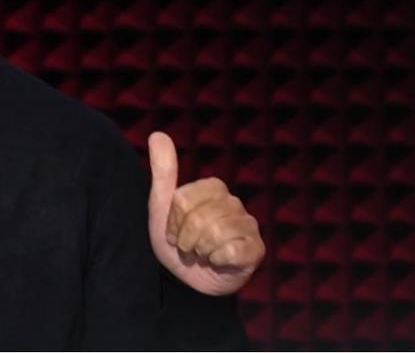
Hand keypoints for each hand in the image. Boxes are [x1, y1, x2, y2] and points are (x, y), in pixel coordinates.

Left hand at [147, 131, 264, 295]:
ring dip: (199, 250)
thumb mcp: (162, 206)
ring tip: (201, 254)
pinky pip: (231, 251)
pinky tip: (217, 262)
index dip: (172, 221)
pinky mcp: (256, 249)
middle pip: (198, 217)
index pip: (183, 199)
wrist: (188, 280)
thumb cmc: (176, 242)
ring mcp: (248, 226)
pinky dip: (216, 260)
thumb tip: (157, 133)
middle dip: (184, 238)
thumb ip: (163, 171)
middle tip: (187, 246)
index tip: (173, 232)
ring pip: (215, 234)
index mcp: (213, 189)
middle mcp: (234, 203)